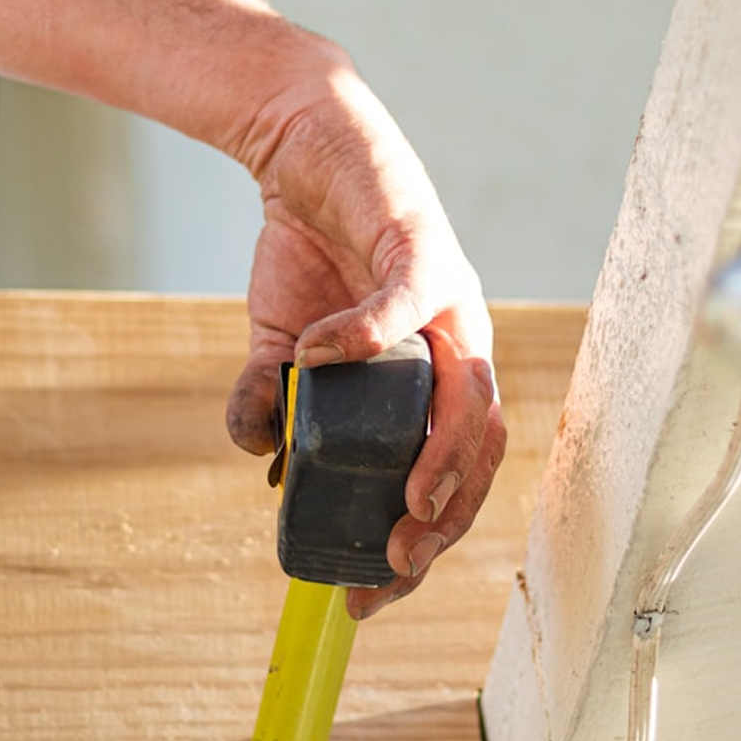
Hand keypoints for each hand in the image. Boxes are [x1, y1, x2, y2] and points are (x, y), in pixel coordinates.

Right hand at [224, 57, 506, 619]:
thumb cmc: (310, 250)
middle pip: (483, 447)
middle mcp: (457, 341)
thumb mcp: (281, 342)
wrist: (300, 147)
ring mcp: (447, 295)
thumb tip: (257, 456)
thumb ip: (272, 400)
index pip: (455, 474)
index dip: (425, 541)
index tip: (374, 593)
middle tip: (398, 561)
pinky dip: (366, 334)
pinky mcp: (418, 242)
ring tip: (403, 499)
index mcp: (436, 377)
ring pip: (473, 388)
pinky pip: (407, 297)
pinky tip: (319, 360)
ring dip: (444, 452)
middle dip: (448, 517)